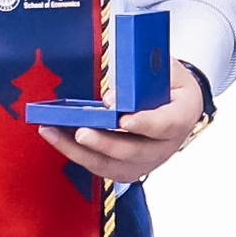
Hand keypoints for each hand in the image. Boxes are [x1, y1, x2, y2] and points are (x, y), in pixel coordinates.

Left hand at [37, 60, 212, 185]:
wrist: (178, 105)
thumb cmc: (171, 85)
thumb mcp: (167, 69)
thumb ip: (144, 77)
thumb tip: (111, 99)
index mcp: (182, 116)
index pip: (166, 125)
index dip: (145, 124)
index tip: (125, 120)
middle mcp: (166, 145)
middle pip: (135, 152)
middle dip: (105, 143)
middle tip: (81, 132)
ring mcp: (148, 161)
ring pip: (113, 165)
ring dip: (80, 151)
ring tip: (53, 132)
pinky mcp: (129, 168)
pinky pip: (101, 167)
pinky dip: (78, 154)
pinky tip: (57, 138)